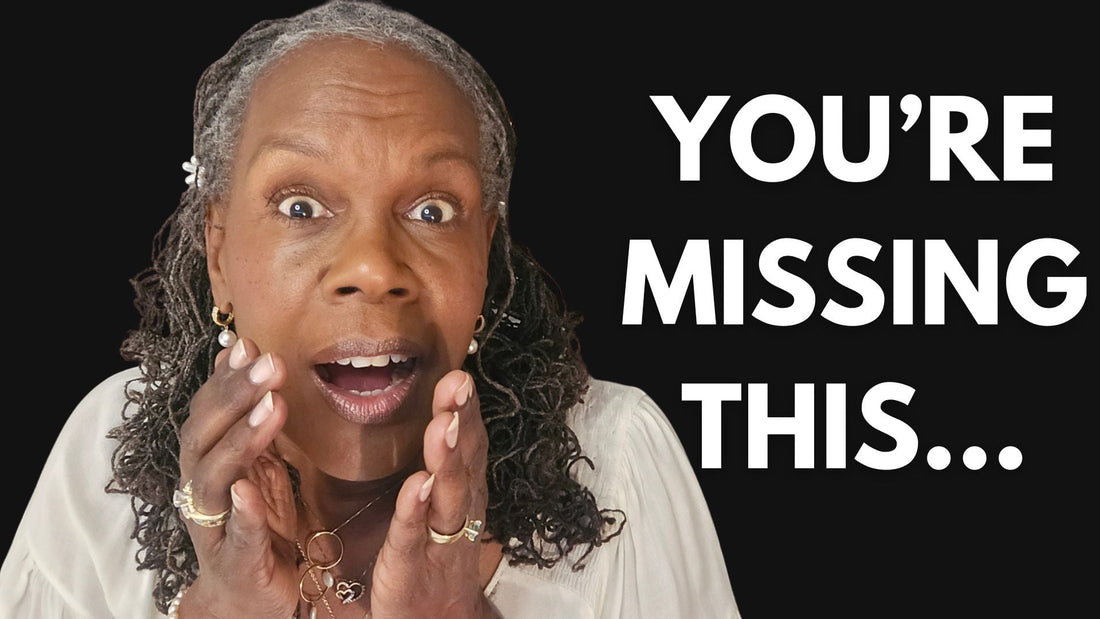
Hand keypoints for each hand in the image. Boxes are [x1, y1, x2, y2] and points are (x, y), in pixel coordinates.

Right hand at [174, 337, 298, 617]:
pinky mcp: (237, 561)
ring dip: (241, 441)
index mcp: (206, 462)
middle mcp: (201, 489)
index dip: (225, 378)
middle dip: (234, 397)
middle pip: (203, 437)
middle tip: (271, 364)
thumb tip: (239, 348)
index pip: (207, 412)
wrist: (249, 595)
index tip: (249, 344)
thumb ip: (246, 411)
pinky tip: (250, 490)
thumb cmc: (253, 520)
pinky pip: (237, 536)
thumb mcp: (254, 458)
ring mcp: (215, 526)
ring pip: (214, 479)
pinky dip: (242, 512)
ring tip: (272, 406)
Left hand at [371, 369, 497, 617]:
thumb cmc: (431, 556)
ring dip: (446, 457)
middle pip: (465, 459)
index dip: (467, 408)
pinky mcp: (410, 563)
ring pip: (447, 493)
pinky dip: (416, 509)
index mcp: (462, 490)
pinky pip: (413, 533)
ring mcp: (438, 537)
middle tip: (458, 382)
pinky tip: (417, 485)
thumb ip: (438, 463)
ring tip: (442, 424)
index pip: (468, 441)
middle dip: (462, 419)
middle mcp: (458, 508)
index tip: (461, 369)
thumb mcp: (438, 503)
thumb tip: (434, 411)